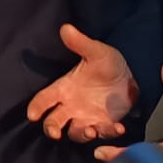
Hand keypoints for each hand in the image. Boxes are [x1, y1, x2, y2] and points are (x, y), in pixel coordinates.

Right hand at [26, 24, 137, 141]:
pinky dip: (109, 132)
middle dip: (51, 129)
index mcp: (65, 89)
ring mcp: (87, 118)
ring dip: (81, 134)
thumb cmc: (107, 63)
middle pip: (53, 122)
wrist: (130, 75)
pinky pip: (103, 133)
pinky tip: (119, 126)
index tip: (32, 115)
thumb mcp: (96, 52)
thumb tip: (66, 27)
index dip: (36, 107)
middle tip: (55, 133)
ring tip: (91, 131)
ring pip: (76, 133)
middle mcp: (71, 106)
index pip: (44, 99)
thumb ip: (80, 43)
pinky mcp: (104, 125)